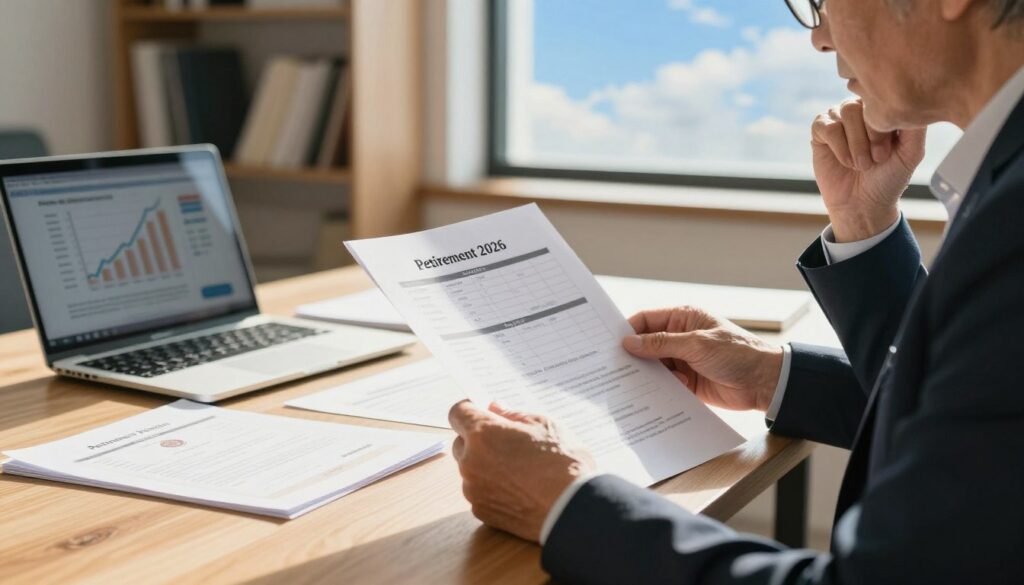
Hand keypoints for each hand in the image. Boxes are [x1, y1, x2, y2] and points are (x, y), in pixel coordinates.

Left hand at [448, 400, 595, 542]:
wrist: (574, 509)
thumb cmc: (563, 462)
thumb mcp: (544, 424)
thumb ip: (512, 414)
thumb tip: (495, 408)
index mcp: (483, 434)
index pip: (458, 412)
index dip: (470, 409)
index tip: (483, 412)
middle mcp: (471, 461)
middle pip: (461, 442)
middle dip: (478, 439)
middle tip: (507, 442)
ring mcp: (474, 490)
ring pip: (470, 469)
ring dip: (484, 465)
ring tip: (518, 469)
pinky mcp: (482, 512)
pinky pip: (479, 492)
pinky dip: (492, 488)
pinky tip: (518, 489)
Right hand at [623, 306, 782, 411]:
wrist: (765, 383)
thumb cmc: (737, 353)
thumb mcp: (696, 344)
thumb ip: (661, 344)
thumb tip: (629, 343)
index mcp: (683, 318)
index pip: (646, 320)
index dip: (628, 330)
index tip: (609, 343)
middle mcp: (680, 338)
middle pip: (646, 345)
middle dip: (632, 355)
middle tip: (610, 367)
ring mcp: (683, 361)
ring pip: (653, 366)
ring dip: (643, 375)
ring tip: (624, 384)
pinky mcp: (687, 382)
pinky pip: (664, 384)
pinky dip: (655, 389)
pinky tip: (645, 396)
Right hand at [812, 98, 925, 241]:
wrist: (864, 204)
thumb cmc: (889, 178)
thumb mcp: (911, 152)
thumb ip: (916, 126)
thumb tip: (915, 100)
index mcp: (882, 108)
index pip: (881, 99)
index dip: (883, 126)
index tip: (887, 154)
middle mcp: (861, 108)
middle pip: (861, 104)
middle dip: (869, 137)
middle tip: (875, 161)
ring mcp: (839, 118)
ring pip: (844, 113)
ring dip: (855, 144)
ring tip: (861, 165)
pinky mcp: (820, 131)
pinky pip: (826, 126)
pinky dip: (838, 147)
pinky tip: (845, 162)